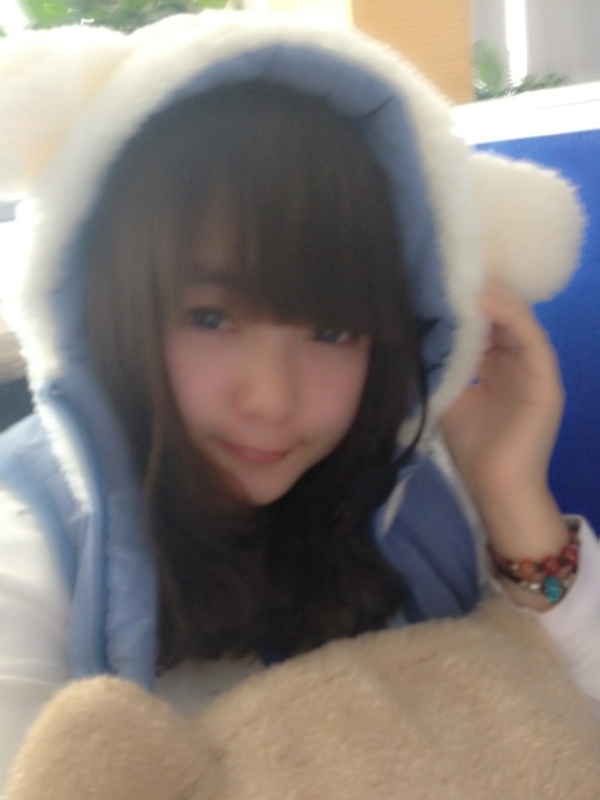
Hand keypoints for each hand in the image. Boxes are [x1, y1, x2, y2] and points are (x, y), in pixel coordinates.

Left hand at [442, 278, 568, 578]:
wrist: (496, 488)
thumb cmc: (473, 448)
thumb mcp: (449, 395)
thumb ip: (441, 364)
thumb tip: (415, 330)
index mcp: (498, 364)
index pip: (484, 321)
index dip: (464, 299)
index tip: (438, 275)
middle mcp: (519, 360)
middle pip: (502, 314)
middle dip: (478, 289)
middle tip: (450, 263)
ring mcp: (536, 368)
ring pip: (518, 319)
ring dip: (492, 296)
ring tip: (464, 273)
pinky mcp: (546, 381)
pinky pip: (531, 338)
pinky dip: (508, 317)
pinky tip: (483, 300)